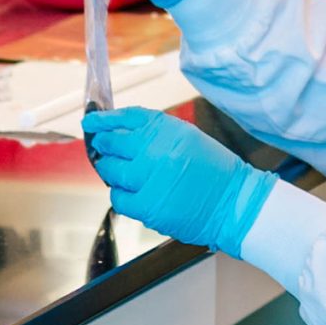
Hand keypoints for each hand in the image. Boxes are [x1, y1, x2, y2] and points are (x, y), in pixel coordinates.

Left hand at [85, 108, 274, 254]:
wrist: (234, 203)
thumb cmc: (213, 172)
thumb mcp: (187, 138)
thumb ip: (155, 134)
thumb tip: (120, 133)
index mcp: (168, 129)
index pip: (126, 118)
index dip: (104, 120)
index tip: (91, 123)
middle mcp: (156, 150)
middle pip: (112, 143)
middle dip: (105, 147)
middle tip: (105, 151)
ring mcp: (150, 179)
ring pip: (111, 171)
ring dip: (112, 172)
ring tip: (123, 175)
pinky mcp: (147, 206)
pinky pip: (118, 199)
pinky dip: (122, 197)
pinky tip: (134, 195)